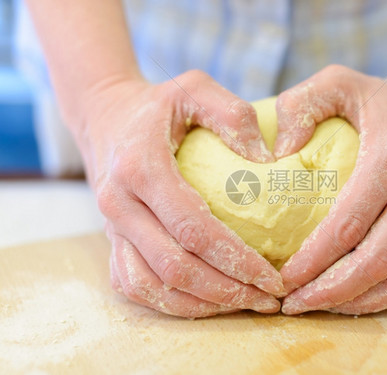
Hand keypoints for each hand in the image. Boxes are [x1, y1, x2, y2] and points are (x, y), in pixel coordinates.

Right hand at [77, 70, 284, 317]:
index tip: (273, 277)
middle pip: (175, 267)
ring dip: (201, 304)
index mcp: (141, 168)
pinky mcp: (111, 241)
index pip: (193, 229)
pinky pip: (135, 285)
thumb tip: (269, 160)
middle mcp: (119, 205)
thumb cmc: (159, 105)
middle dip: (226, 291)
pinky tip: (208, 301)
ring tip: (246, 304)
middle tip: (268, 300)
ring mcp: (111, 228)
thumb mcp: (194, 88)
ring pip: (153, 286)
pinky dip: (172, 303)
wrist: (105, 118)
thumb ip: (232, 115)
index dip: (236, 259)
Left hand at [277, 64, 386, 314]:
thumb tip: (277, 153)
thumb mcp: (338, 81)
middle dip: (331, 292)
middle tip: (293, 304)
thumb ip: (301, 104)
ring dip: (361, 303)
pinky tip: (356, 300)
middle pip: (377, 261)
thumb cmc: (380, 98)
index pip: (350, 223)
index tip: (283, 277)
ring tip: (320, 307)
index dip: (314, 258)